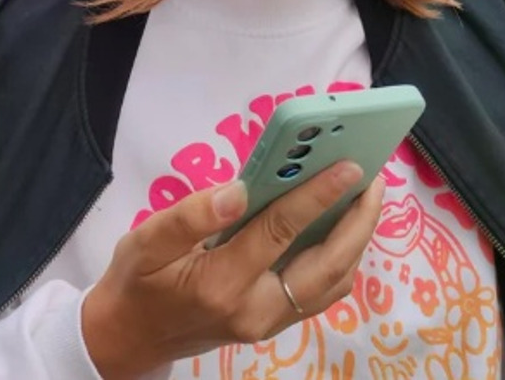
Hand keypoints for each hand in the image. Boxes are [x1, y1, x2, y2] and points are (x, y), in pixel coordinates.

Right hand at [82, 161, 384, 377]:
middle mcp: (255, 309)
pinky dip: (341, 259)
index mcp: (221, 283)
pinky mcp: (271, 323)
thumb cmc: (136, 282)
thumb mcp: (145, 241)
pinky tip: (341, 228)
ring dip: (356, 241)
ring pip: (331, 285)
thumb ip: (189, 216)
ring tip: (366, 198)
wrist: (130, 338)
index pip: (281, 231)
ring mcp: (267, 322)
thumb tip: (239, 190)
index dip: (318, 195)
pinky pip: (319, 292)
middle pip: (326, 267)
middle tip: (374, 179)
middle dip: (358, 222)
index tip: (349, 166)